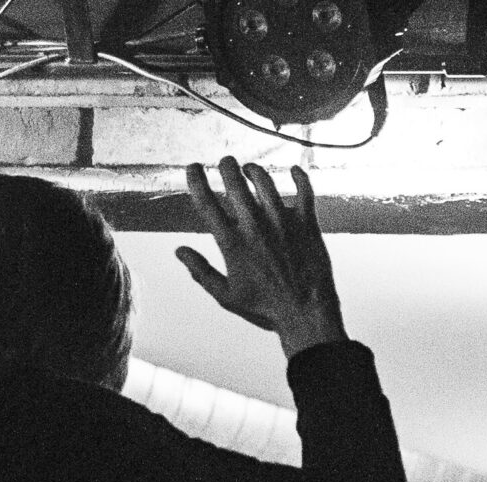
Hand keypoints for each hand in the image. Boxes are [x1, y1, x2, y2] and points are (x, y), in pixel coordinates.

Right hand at [176, 158, 347, 358]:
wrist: (305, 314)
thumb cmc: (263, 308)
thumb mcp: (225, 295)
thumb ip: (200, 271)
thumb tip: (179, 250)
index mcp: (232, 243)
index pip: (206, 202)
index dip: (196, 179)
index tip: (192, 167)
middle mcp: (255, 226)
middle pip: (235, 182)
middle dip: (226, 166)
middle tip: (225, 162)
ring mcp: (283, 221)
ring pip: (265, 180)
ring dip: (254, 170)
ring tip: (250, 170)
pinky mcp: (307, 222)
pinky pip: (305, 188)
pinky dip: (299, 175)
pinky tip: (293, 170)